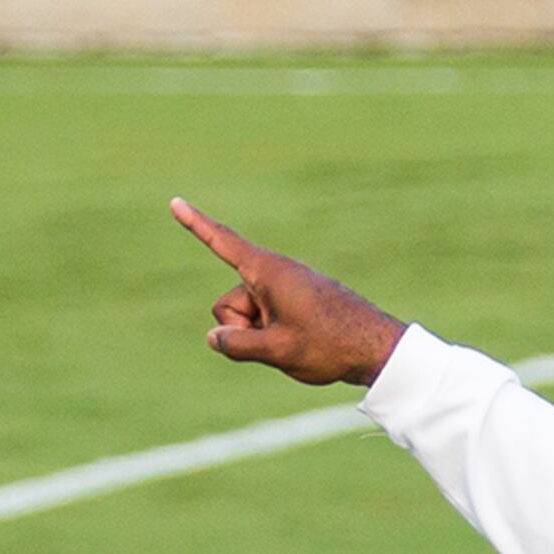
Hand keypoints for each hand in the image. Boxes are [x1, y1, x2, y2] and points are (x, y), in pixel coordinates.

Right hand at [170, 198, 409, 387]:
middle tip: (280, 341)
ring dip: (261, 335)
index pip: (223, 244)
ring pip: (249, 315)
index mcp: (268, 272)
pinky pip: (269, 319)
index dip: (196, 225)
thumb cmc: (331, 346)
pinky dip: (276, 335)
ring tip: (298, 344)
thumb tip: (215, 337)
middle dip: (241, 327)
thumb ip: (238, 345)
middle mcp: (275, 273)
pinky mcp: (297, 302)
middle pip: (230, 302)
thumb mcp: (278, 351)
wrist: (378, 348)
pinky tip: (306, 344)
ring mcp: (286, 288)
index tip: (175, 202)